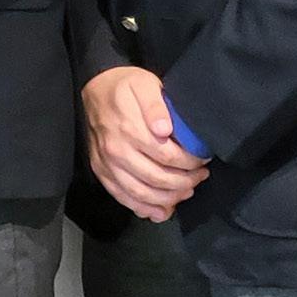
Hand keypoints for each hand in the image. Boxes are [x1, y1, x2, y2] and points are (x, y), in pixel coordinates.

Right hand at [80, 66, 208, 222]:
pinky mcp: (101, 171)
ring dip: (168, 198)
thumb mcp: (144, 84)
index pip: (168, 157)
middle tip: (200, 176)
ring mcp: (107, 164)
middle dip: (185, 182)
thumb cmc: (124, 87)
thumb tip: (164, 130)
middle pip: (157, 179)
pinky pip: (122, 197)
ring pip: (141, 193)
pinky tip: (160, 211)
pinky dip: (143, 208)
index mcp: (129, 130)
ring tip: (186, 191)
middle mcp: (116, 151)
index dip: (190, 163)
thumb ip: (155, 106)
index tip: (202, 160)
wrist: (93, 89)